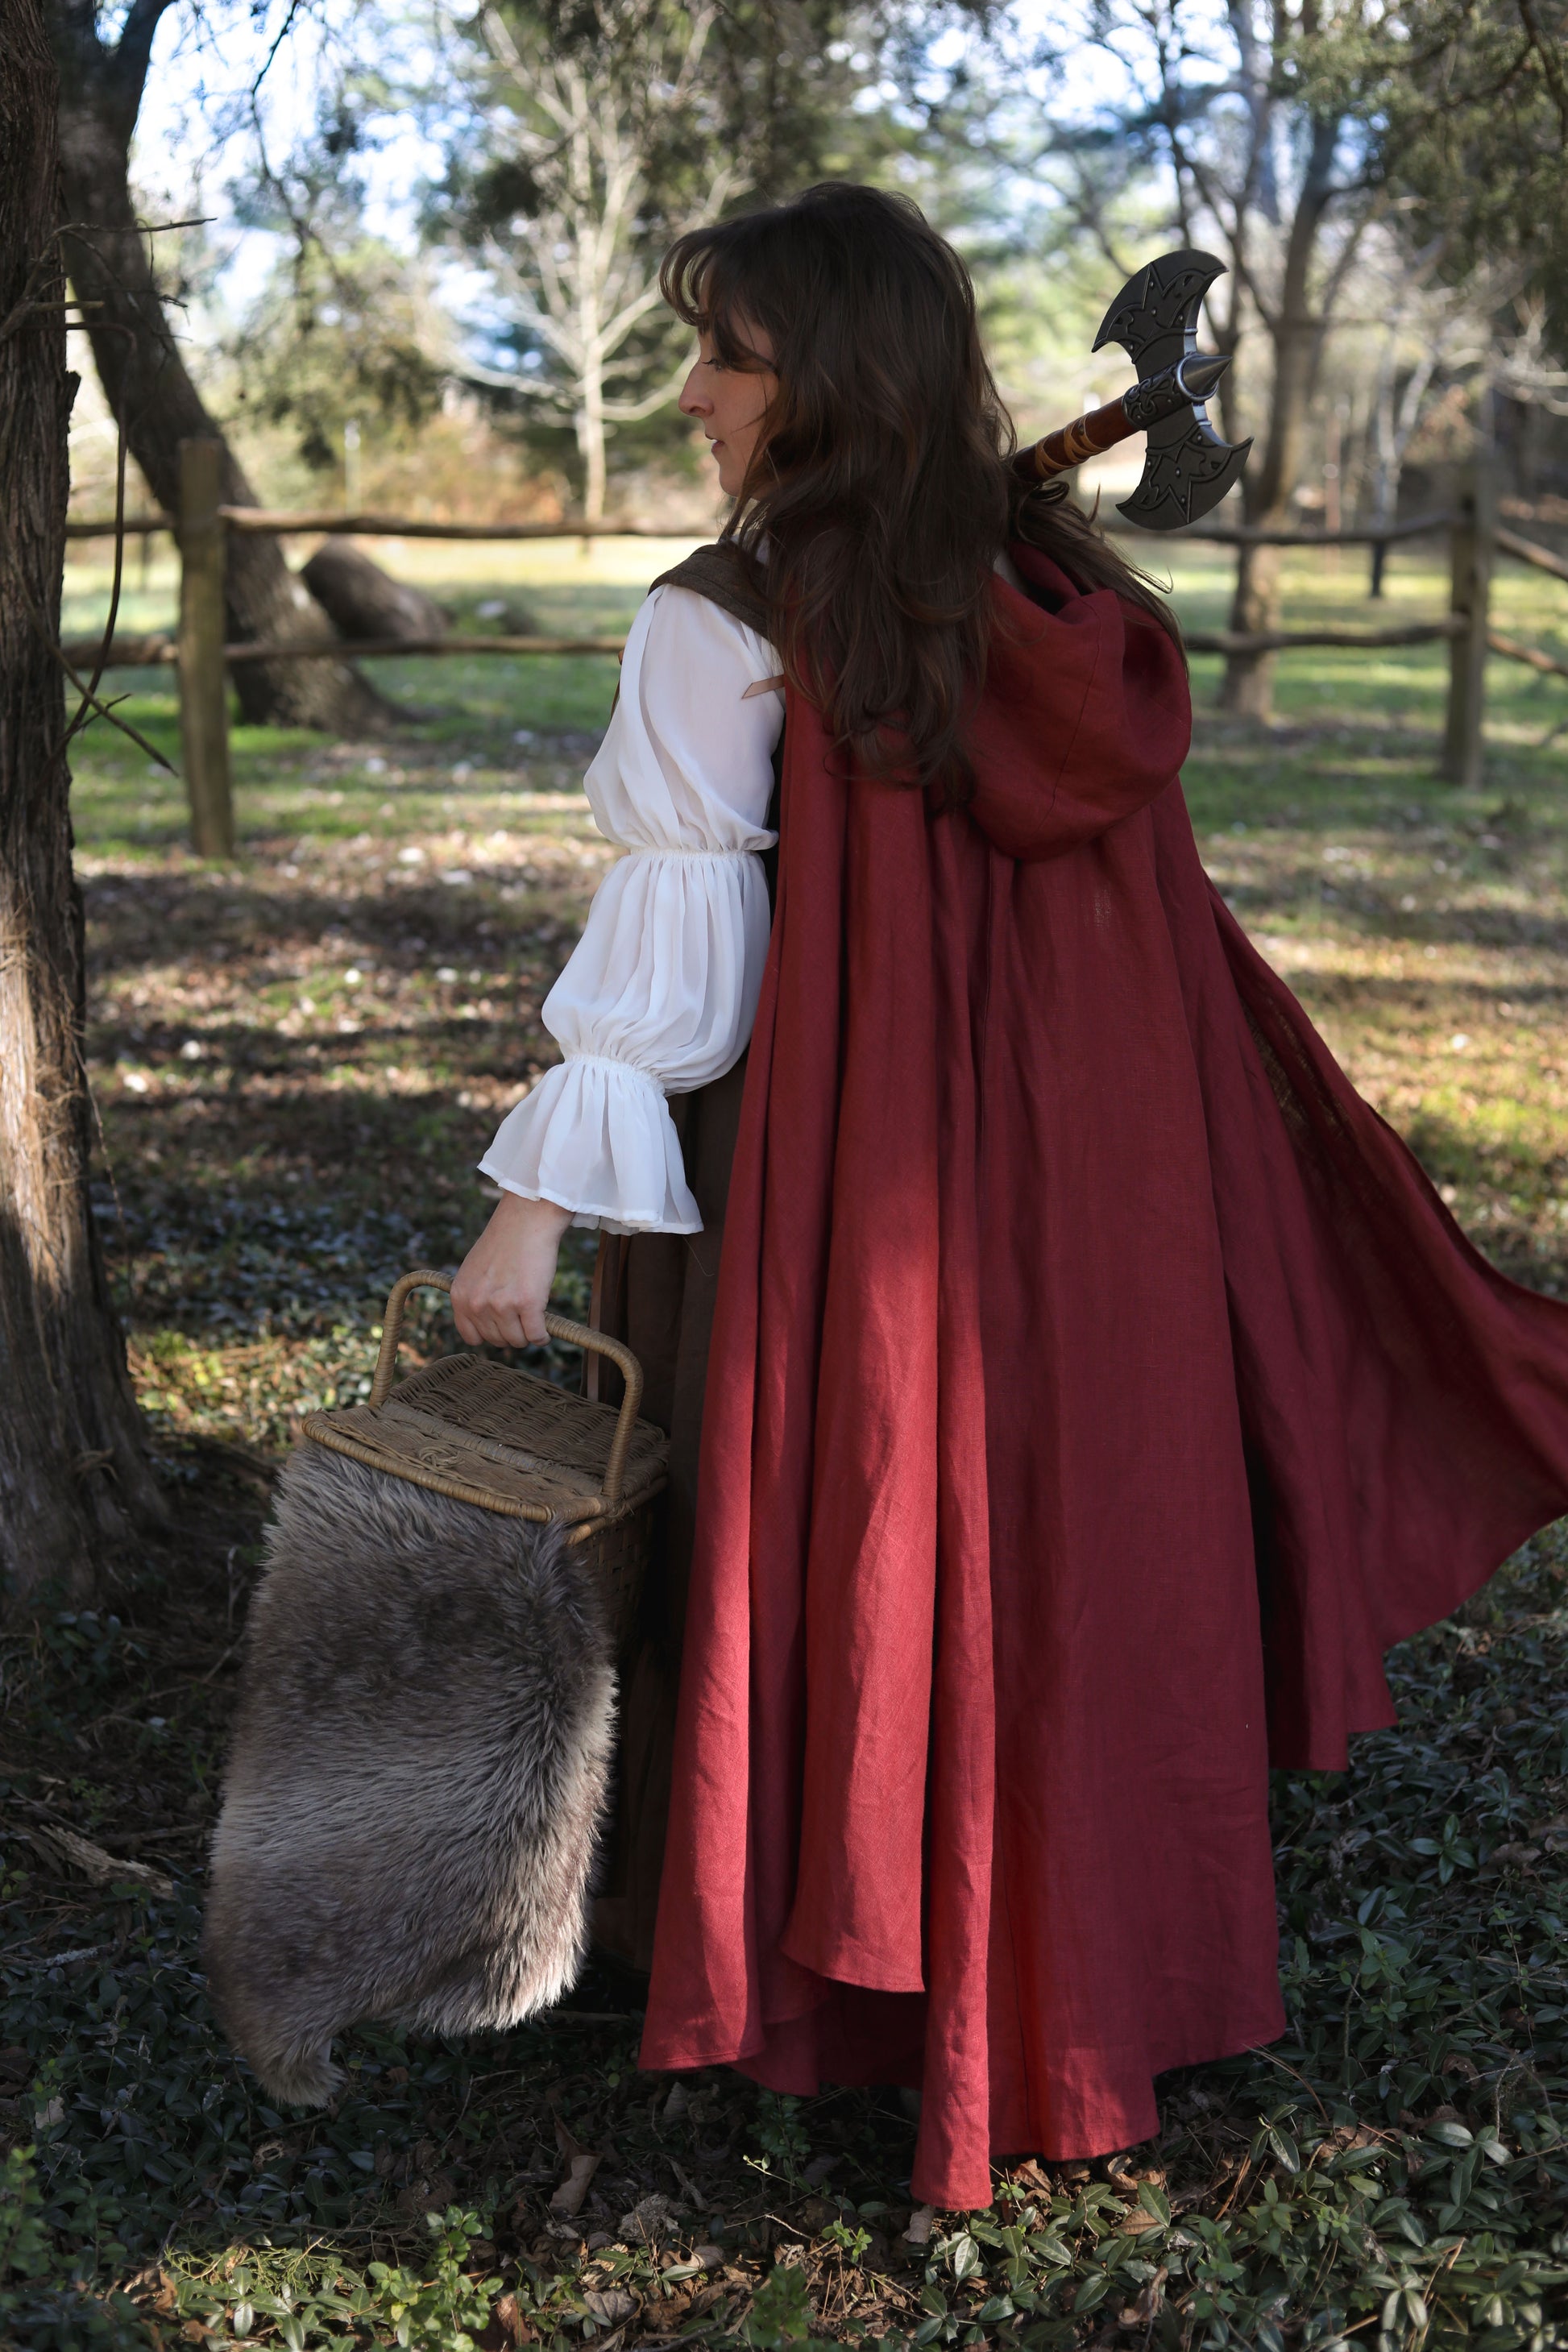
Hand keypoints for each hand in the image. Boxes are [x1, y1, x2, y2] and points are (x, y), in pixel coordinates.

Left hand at [451, 1191, 573, 1347]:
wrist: (527, 1219)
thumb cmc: (506, 1241)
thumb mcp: (475, 1270)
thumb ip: (475, 1296)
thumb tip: (488, 1324)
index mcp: (460, 1296)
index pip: (471, 1336)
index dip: (490, 1334)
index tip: (503, 1325)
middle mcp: (476, 1303)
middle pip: (497, 1341)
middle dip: (512, 1332)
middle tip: (523, 1315)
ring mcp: (501, 1305)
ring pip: (518, 1341)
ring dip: (528, 1334)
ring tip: (534, 1316)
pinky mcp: (527, 1304)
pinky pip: (537, 1336)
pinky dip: (544, 1335)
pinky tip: (546, 1326)